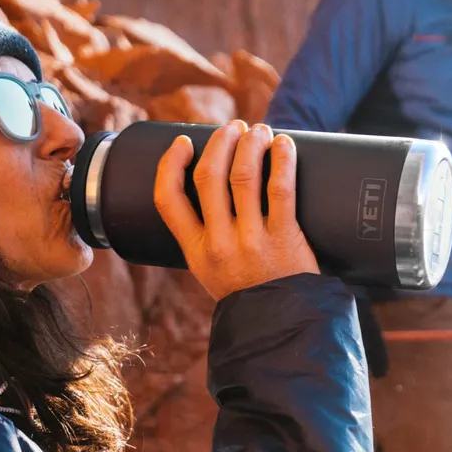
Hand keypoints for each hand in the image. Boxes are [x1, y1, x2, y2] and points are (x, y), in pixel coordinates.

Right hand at [154, 120, 318, 300]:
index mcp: (195, 250)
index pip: (167, 199)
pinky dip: (282, 160)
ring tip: (259, 131)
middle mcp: (219, 243)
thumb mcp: (210, 269)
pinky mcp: (284, 238)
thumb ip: (205, 235)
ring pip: (244, 176)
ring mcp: (252, 241)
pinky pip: (280, 190)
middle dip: (220, 142)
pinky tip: (284, 145)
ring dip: (251, 144)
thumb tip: (212, 183)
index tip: (183, 142)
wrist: (280, 324)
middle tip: (233, 127)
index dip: (170, 164)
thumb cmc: (246, 292)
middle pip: (209, 177)